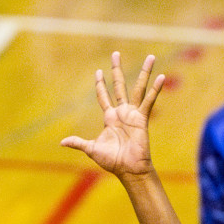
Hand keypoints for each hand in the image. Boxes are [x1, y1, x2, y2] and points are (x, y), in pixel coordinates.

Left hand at [61, 53, 163, 177]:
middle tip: (115, 54)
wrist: (128, 169)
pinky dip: (155, 90)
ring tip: (151, 57)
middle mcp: (121, 112)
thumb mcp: (92, 149)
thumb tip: (62, 142)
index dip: (100, 84)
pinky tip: (161, 77)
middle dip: (116, 70)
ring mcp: (133, 113)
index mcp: (109, 117)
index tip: (98, 71)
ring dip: (144, 73)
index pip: (103, 96)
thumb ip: (78, 143)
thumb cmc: (112, 161)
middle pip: (119, 85)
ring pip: (138, 88)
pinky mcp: (142, 118)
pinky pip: (149, 101)